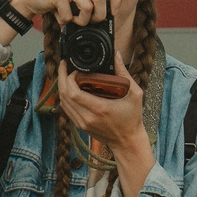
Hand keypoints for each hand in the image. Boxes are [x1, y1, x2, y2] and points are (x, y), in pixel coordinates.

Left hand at [57, 61, 153, 196]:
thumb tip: (115, 55)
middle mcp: (87, 117)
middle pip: (64, 95)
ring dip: (61, 87)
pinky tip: (69, 88)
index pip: (73, 92)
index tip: (75, 68)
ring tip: (65, 74)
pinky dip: (65, 97)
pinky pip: (66, 109)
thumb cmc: (132, 119)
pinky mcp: (80, 126)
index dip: (69, 78)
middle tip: (64, 66)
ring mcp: (82, 123)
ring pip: (62, 102)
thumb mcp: (135, 94)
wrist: (127, 141)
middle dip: (61, 78)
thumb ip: (124, 73)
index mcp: (100, 109)